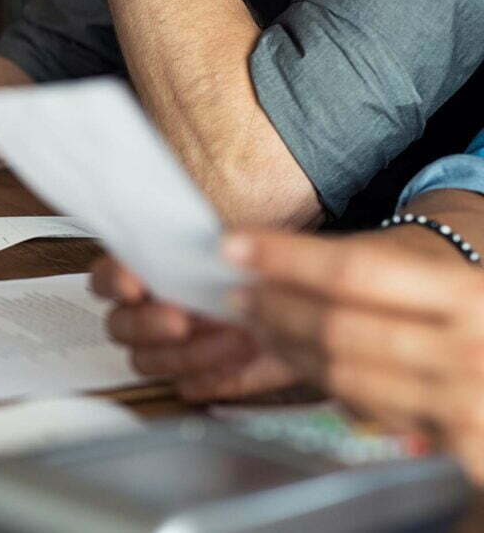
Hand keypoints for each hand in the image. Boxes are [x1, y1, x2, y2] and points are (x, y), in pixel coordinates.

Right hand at [91, 256, 300, 401]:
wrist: (302, 298)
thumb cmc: (263, 266)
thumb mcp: (242, 241)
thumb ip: (216, 243)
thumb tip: (213, 246)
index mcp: (146, 271)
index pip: (106, 278)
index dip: (114, 281)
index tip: (134, 284)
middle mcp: (148, 312)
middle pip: (119, 327)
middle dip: (148, 325)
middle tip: (181, 320)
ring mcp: (168, 348)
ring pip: (148, 362)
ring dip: (188, 352)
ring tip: (234, 335)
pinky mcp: (197, 377)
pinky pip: (188, 387)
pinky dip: (214, 375)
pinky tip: (242, 357)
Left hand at [226, 230, 483, 482]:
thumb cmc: (469, 300)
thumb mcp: (439, 269)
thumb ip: (367, 266)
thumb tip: (272, 262)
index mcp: (467, 294)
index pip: (355, 271)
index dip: (285, 258)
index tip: (233, 247)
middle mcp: (470, 350)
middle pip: (338, 329)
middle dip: (275, 309)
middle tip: (239, 294)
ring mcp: (466, 404)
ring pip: (342, 375)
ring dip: (286, 348)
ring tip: (259, 325)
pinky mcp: (458, 447)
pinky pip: (365, 411)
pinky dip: (323, 382)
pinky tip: (301, 360)